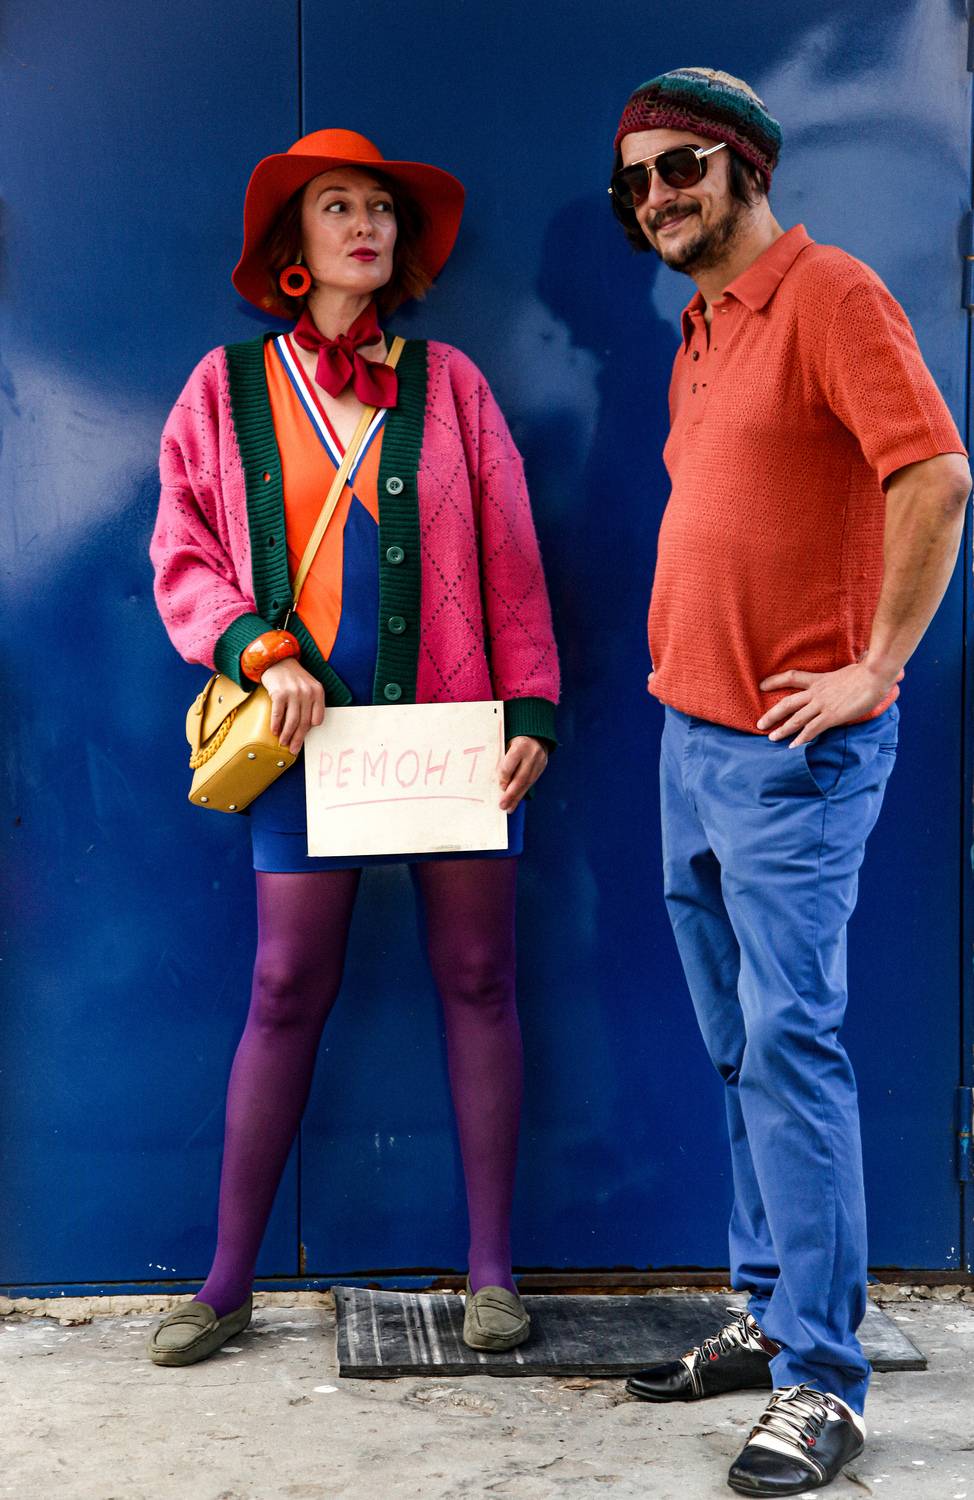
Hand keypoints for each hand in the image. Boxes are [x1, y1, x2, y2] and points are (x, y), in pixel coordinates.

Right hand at [260, 659, 324, 754]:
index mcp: (318, 692)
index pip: (317, 719)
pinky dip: (276, 725)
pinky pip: (278, 714)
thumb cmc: (292, 676)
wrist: (276, 660)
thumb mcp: (308, 686)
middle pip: (304, 723)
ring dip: (287, 735)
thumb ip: (310, 703)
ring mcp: (293, 693)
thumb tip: (305, 727)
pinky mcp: (279, 693)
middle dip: (298, 739)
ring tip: (283, 743)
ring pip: (292, 721)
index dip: (309, 730)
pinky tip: (274, 731)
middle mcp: (307, 692)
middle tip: (294, 749)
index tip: (303, 738)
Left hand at [499, 735, 548, 811]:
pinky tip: (516, 800)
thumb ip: (503, 760)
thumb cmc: (515, 740)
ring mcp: (539, 762)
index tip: (499, 787)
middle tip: (502, 805)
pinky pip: (532, 782)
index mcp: (520, 746)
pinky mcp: (542, 768)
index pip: (510, 766)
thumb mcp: (507, 744)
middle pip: (520, 778)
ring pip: (527, 783)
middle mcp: (532, 754)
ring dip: (517, 797)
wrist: (535, 734)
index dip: (504, 778)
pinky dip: (523, 792)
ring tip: (509, 808)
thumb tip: (497, 781)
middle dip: (510, 794)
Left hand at [757, 661, 897, 745]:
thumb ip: (841, 676)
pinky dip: (801, 739)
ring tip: (771, 738)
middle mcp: (817, 693)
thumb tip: (848, 673)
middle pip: (787, 703)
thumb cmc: (868, 671)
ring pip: (796, 718)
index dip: (775, 681)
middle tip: (759, 723)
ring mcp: (823, 704)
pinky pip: (812, 729)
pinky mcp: (832, 715)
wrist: (876, 674)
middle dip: (772, 714)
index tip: (762, 685)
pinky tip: (792, 747)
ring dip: (782, 730)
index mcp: (819, 680)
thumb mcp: (848, 670)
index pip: (792, 677)